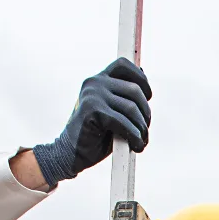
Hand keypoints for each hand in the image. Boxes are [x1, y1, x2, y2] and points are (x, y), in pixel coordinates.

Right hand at [30, 59, 153, 188]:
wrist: (71, 154)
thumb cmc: (96, 135)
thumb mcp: (112, 111)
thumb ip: (124, 97)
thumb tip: (144, 81)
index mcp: (98, 79)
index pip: (124, 65)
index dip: (141, 79)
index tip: (148, 97)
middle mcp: (94, 83)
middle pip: (134, 90)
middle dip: (145, 113)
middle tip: (144, 130)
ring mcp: (92, 95)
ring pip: (132, 108)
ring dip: (141, 128)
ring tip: (141, 141)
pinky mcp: (92, 111)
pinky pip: (123, 122)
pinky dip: (134, 136)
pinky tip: (136, 146)